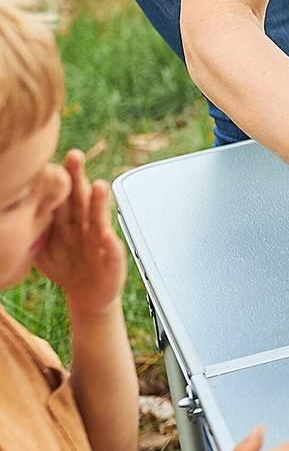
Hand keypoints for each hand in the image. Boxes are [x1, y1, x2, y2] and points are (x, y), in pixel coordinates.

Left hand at [35, 151, 125, 317]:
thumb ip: (37, 229)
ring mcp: (100, 241)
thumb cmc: (66, 266)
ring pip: (99, 219)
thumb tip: (14, 211)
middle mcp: (86, 226)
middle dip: (79, 178)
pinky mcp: (112, 260)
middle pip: (82, 199)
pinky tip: (106, 235)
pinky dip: (109, 244)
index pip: (63, 196)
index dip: (59, 178)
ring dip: (100, 203)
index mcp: (69, 221)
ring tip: (100, 186)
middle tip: (74, 156)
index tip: (50, 160)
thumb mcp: (45, 247)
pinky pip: (111, 251)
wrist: (88, 294)